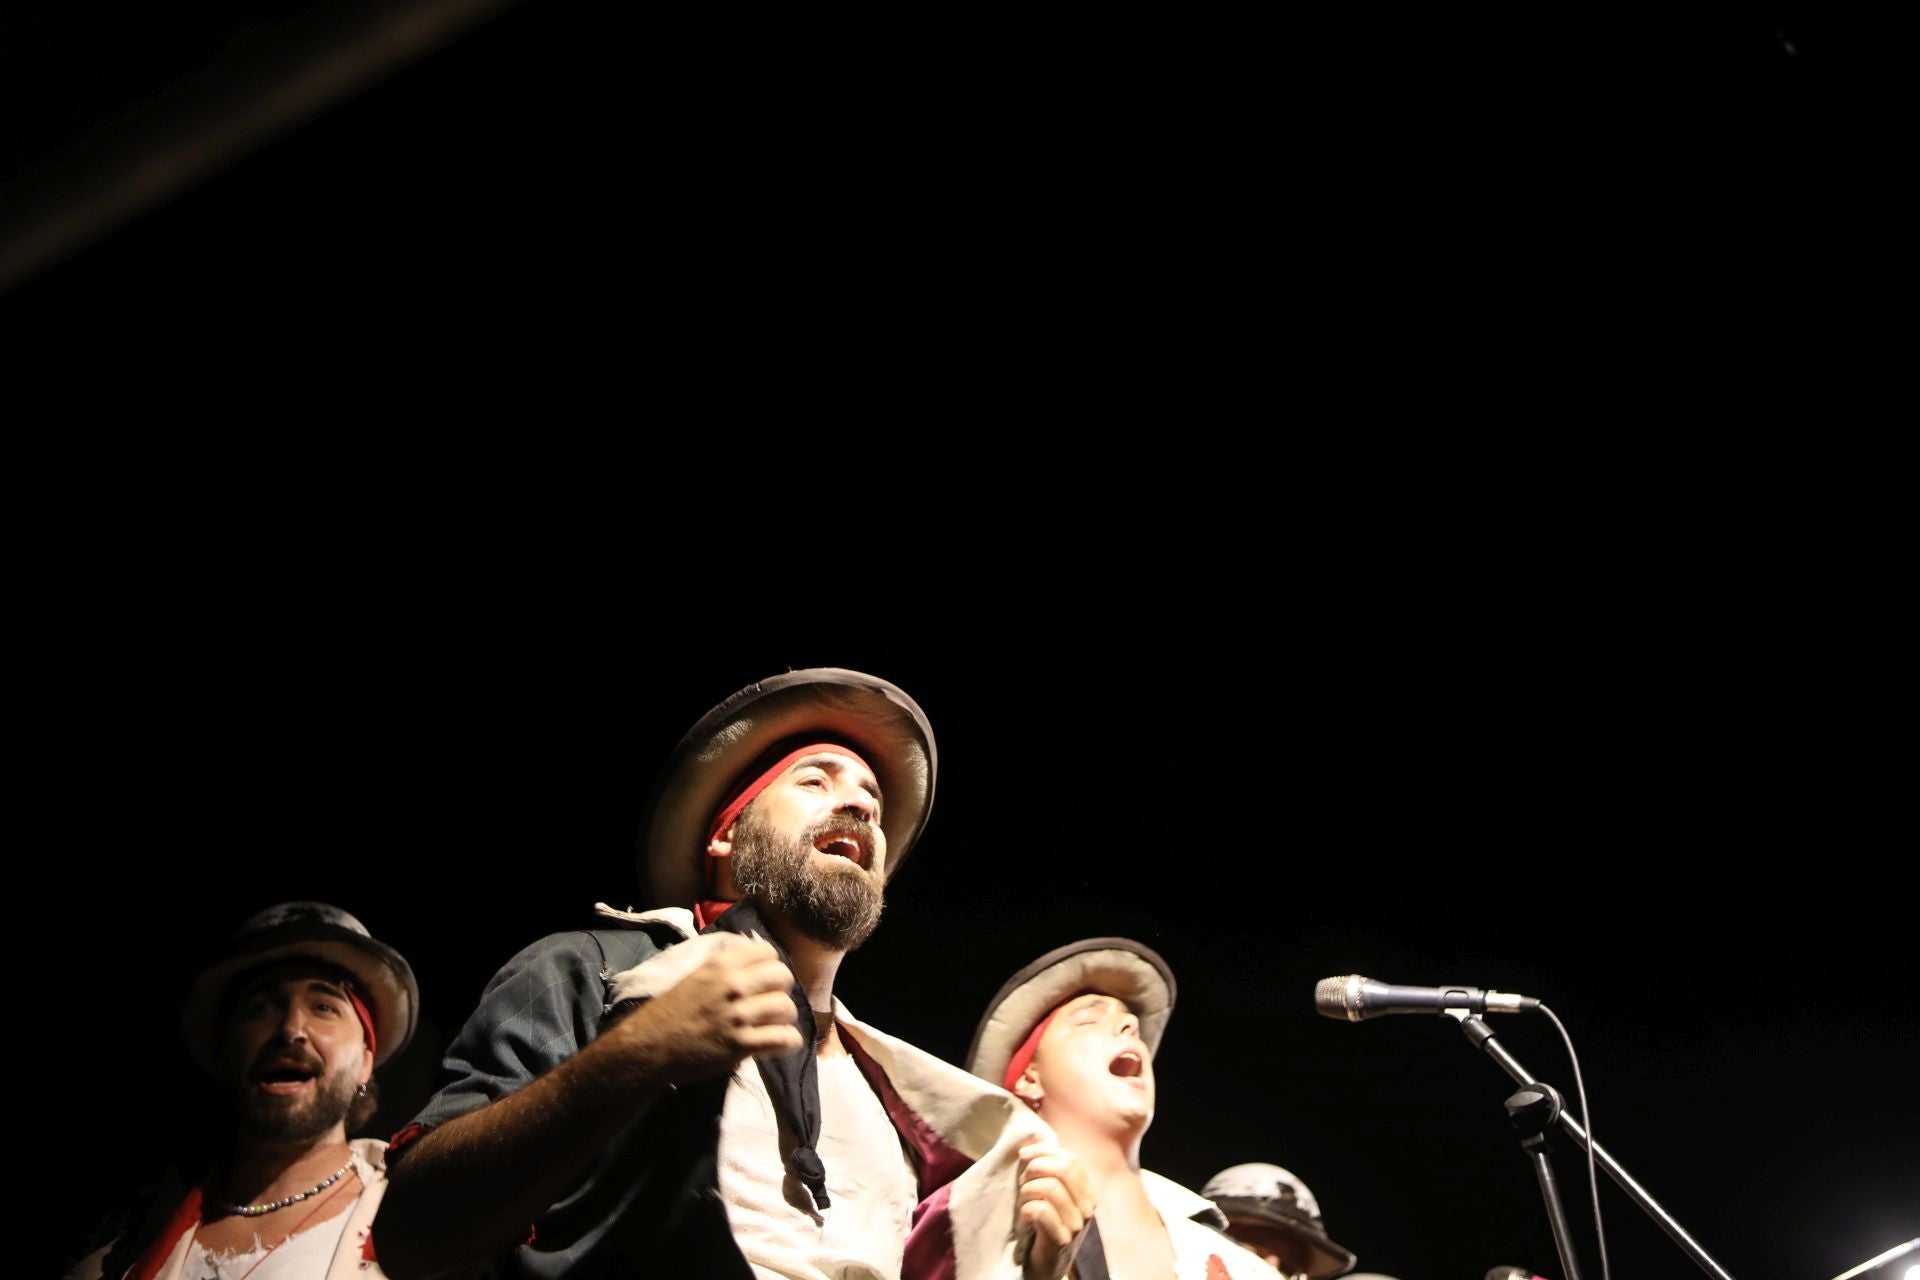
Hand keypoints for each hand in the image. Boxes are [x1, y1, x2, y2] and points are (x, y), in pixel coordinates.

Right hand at [610, 935, 801, 1082]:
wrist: (648, 1047)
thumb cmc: (668, 1012)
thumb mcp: (695, 976)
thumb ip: (723, 967)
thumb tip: (753, 958)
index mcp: (719, 965)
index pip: (767, 952)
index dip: (771, 965)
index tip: (765, 979)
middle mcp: (732, 985)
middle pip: (783, 976)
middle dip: (781, 990)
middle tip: (771, 1002)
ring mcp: (738, 1015)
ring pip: (786, 1007)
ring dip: (784, 1018)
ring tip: (773, 1025)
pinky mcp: (741, 1045)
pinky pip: (783, 1038)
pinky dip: (787, 1041)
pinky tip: (780, 1043)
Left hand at [1017, 1142, 1094, 1279]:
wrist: (1044, 1266)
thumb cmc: (1043, 1226)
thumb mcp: (1051, 1196)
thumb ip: (1049, 1172)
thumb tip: (1030, 1145)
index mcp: (1088, 1193)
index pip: (1070, 1158)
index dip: (1044, 1150)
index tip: (1023, 1155)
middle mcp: (1087, 1208)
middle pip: (1063, 1169)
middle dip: (1035, 1168)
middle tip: (1022, 1183)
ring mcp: (1076, 1225)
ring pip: (1048, 1187)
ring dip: (1027, 1192)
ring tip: (1023, 1204)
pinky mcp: (1060, 1240)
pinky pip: (1039, 1210)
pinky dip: (1024, 1210)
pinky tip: (1024, 1221)